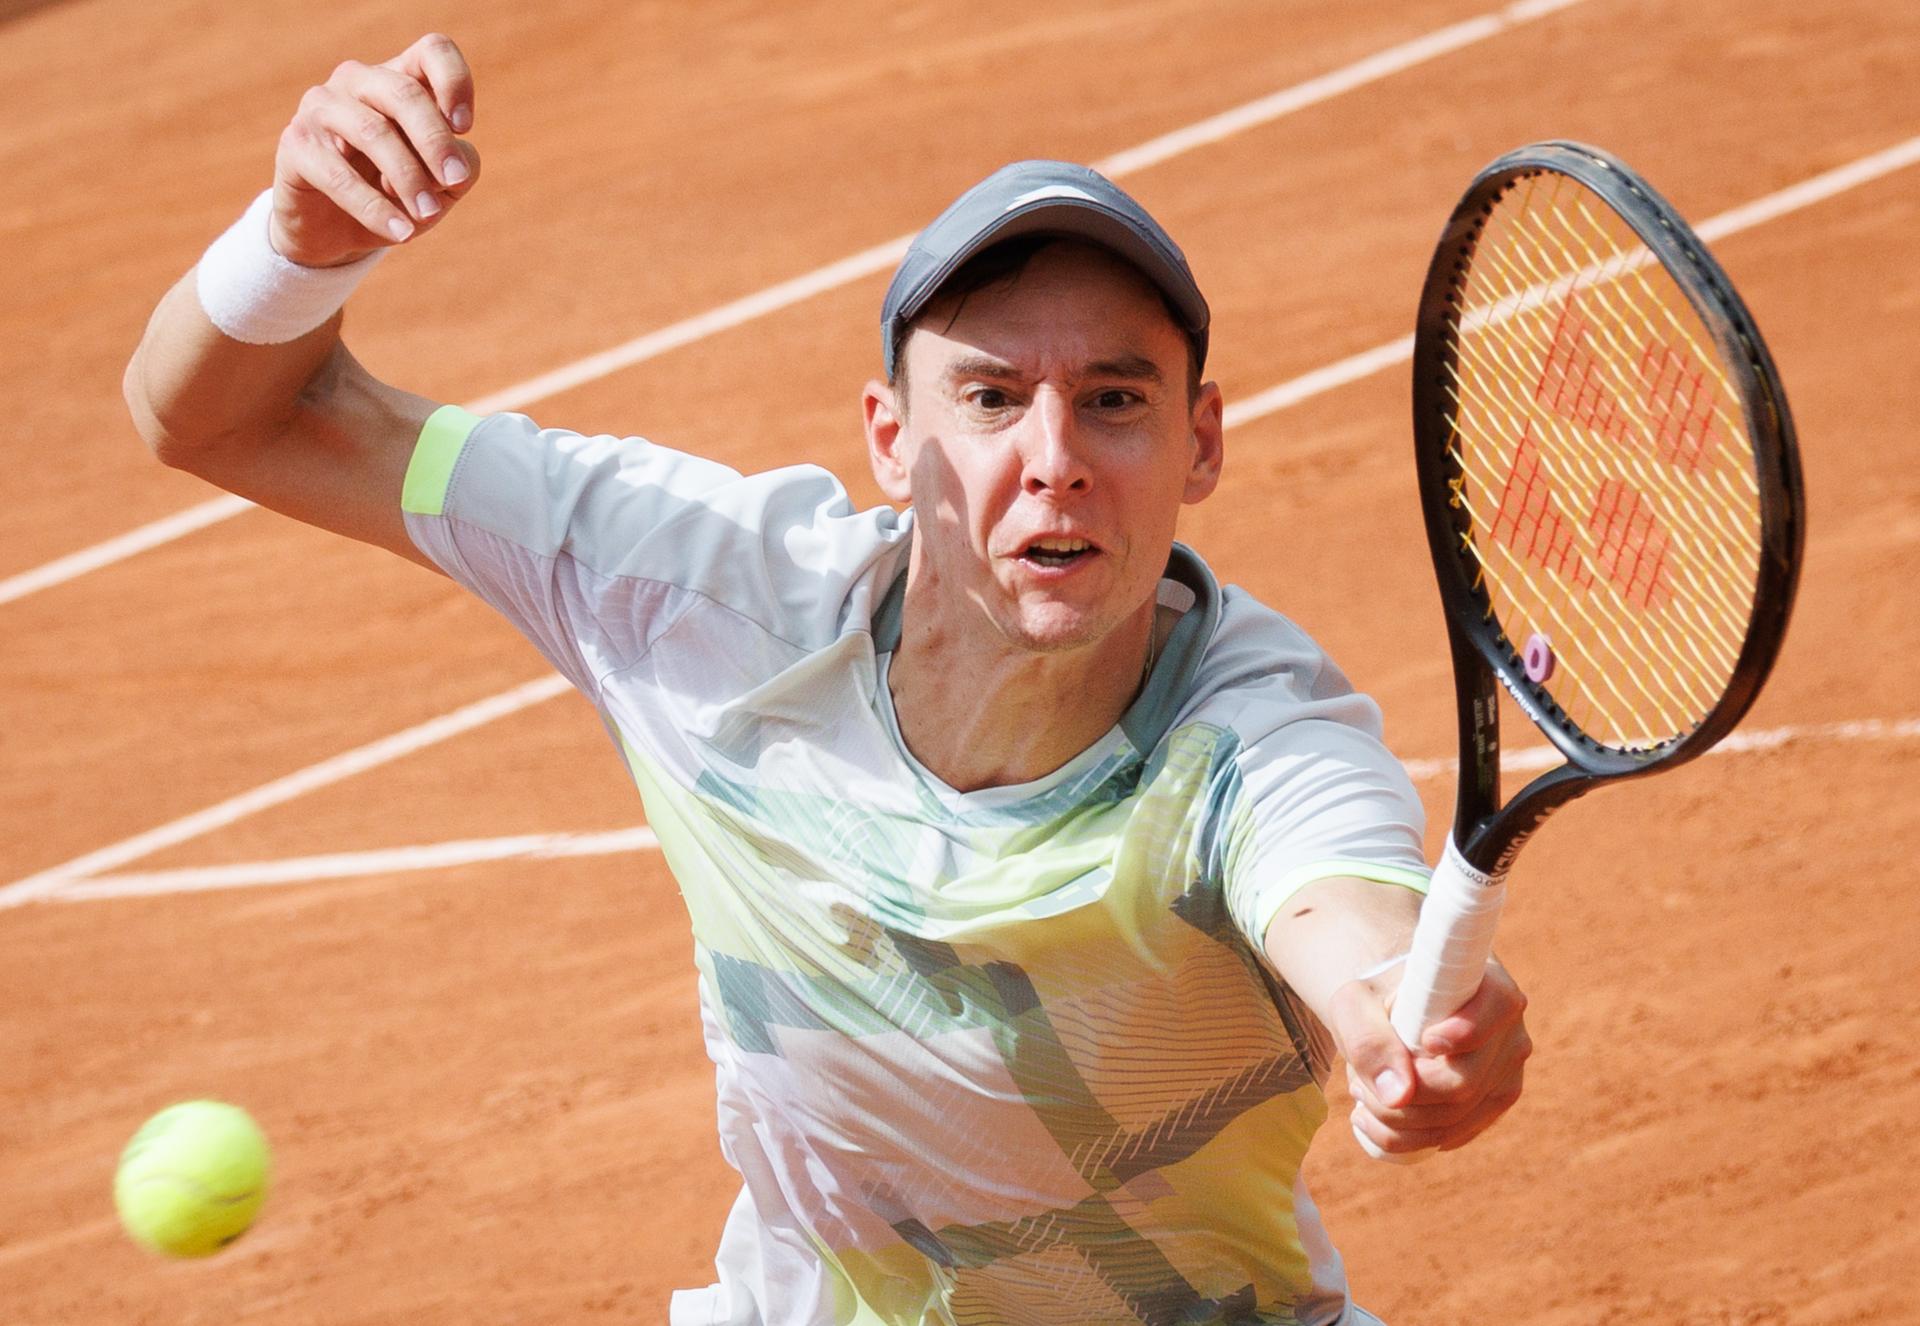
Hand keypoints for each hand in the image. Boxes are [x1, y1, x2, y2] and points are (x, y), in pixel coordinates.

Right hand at [270, 33, 480, 267]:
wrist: (334, 232)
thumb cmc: (395, 197)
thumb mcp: (441, 188)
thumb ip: (460, 170)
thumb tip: (452, 167)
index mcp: (399, 80)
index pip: (432, 52)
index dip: (454, 82)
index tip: (465, 127)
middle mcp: (357, 82)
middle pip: (404, 92)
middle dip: (435, 140)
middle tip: (454, 179)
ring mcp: (321, 108)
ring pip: (373, 131)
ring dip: (408, 178)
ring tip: (427, 214)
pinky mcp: (295, 144)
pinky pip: (339, 175)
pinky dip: (374, 207)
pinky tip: (400, 232)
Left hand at [1328, 958, 1530, 1157]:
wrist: (1388, 1010)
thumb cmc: (1373, 998)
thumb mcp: (1355, 1005)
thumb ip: (1368, 1040)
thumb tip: (1399, 1096)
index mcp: (1489, 985)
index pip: (1497, 1008)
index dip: (1466, 1032)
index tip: (1426, 1041)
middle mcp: (1510, 1031)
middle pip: (1464, 1083)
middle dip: (1402, 1097)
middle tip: (1356, 1084)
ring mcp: (1507, 1072)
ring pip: (1458, 1117)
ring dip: (1399, 1120)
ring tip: (1360, 1097)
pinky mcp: (1492, 1103)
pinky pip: (1457, 1134)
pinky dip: (1409, 1138)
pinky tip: (1375, 1122)